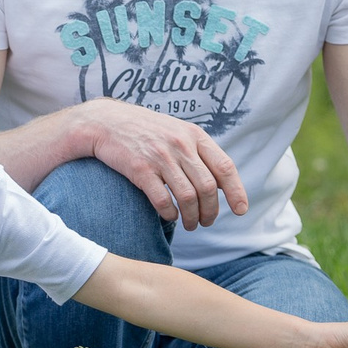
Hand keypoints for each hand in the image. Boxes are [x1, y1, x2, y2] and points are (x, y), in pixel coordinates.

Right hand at [75, 99, 249, 229]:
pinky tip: (170, 216)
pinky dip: (170, 214)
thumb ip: (199, 152)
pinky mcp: (140, 169)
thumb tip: (223, 182)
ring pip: (188, 197)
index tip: (240, 210)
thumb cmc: (147, 130)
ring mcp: (160, 157)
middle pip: (207, 188)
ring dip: (192, 217)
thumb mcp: (178, 131)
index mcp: (194, 136)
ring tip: (191, 225)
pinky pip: (162, 200)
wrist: (107, 122)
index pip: (225, 167)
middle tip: (207, 222)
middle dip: (211, 212)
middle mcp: (180, 145)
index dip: (236, 192)